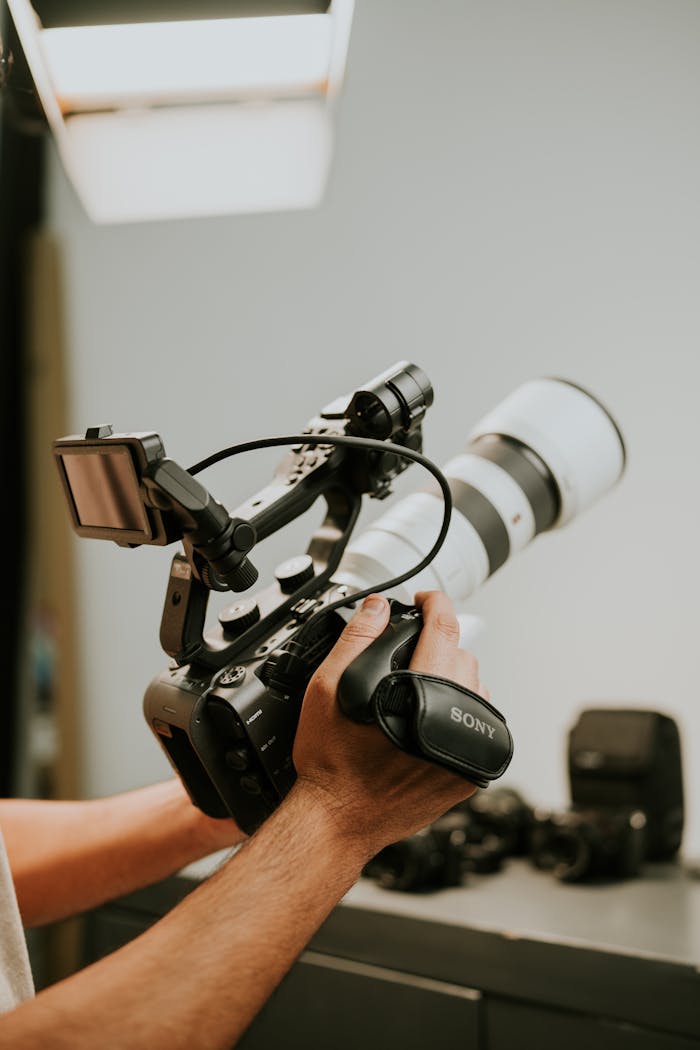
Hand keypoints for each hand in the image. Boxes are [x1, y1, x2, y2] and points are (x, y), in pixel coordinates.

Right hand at [292, 591, 482, 858]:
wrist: (338, 820)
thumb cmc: (331, 764)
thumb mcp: (328, 688)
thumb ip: (357, 640)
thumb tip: (378, 607)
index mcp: (420, 694)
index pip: (444, 630)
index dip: (436, 604)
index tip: (427, 600)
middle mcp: (451, 721)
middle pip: (463, 657)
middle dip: (439, 642)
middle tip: (411, 647)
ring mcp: (464, 750)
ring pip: (476, 690)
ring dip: (454, 677)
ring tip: (419, 684)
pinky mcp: (469, 773)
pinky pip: (477, 726)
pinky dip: (460, 712)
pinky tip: (430, 717)